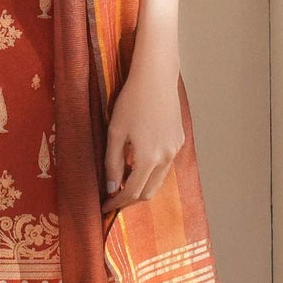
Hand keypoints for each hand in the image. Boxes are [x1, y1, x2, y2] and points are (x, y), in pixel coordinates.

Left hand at [102, 0, 183, 212]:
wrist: (156, 76)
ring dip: (141, 187)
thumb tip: (111, 187)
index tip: (103, 207)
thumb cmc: (131, 100)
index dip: (116, 202)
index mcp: (148, 158)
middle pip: (148, 192)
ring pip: (158, 181)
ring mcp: (175, 150)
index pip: (131, 192)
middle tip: (112, 200)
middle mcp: (166, 158)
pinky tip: (137, 167)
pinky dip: (151, 174)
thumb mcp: (115, 132)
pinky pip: (164, 167)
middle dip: (129, 199)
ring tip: (122, 186)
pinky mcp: (179, 140)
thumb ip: (113, 162)